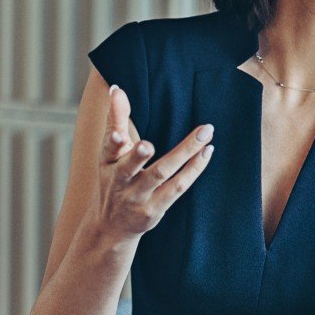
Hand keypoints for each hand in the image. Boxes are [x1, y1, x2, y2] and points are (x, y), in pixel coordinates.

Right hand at [91, 85, 214, 238]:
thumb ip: (116, 120)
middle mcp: (120, 182)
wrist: (112, 226)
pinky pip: (178, 186)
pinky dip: (194, 168)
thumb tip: (117, 89)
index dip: (114, 142)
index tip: (119, 134)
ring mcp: (138, 197)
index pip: (108, 150)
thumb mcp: (110, 152)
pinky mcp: (156, 208)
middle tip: (148, 144)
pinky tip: (206, 151)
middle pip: (131, 167)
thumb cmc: (114, 179)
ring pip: (161, 174)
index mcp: (108, 163)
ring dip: (184, 154)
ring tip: (204, 134)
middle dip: (138, 155)